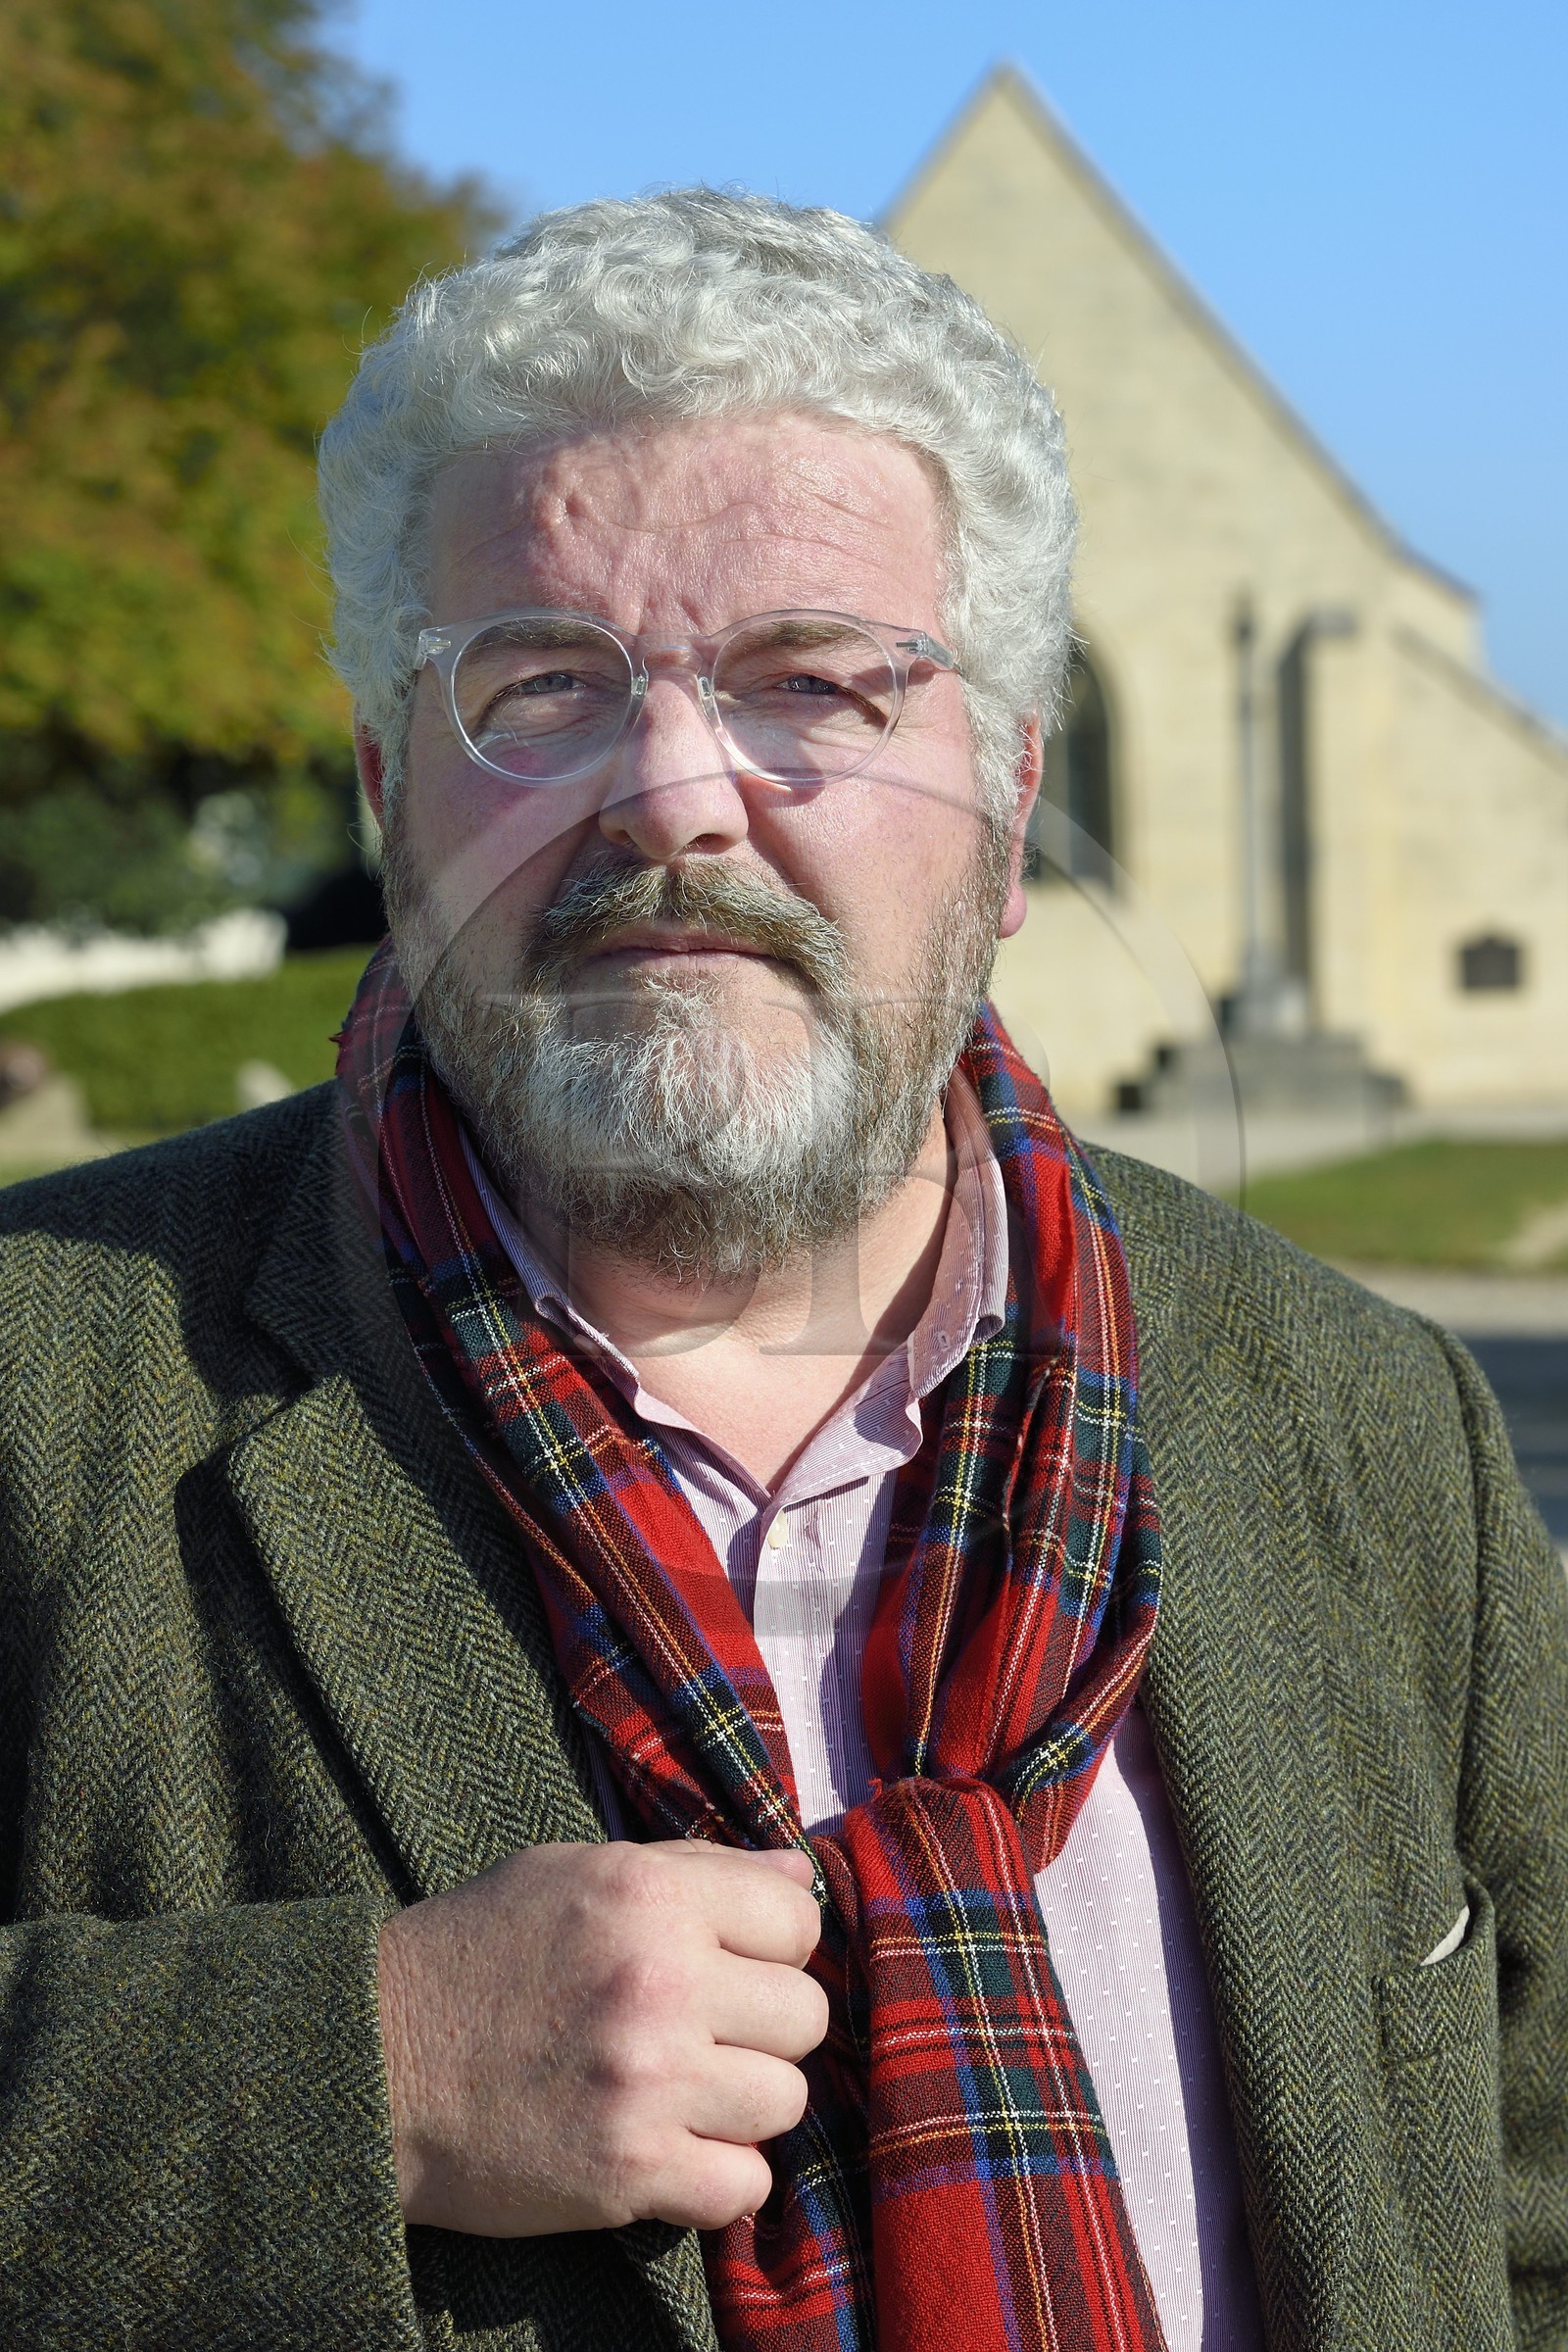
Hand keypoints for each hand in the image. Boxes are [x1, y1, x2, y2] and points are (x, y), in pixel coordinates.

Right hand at [376, 1838, 826, 2236]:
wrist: (374, 2062)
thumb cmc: (476, 1954)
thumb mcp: (575, 1873)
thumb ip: (692, 1867)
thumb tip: (796, 1873)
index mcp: (649, 1896)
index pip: (798, 1920)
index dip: (776, 1946)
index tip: (737, 1966)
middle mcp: (659, 1982)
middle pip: (805, 2016)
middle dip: (766, 2028)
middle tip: (709, 2035)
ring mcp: (648, 2082)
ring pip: (786, 2100)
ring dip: (744, 2104)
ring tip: (686, 2092)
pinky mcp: (628, 2172)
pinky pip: (745, 2186)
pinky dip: (718, 2179)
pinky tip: (674, 2153)